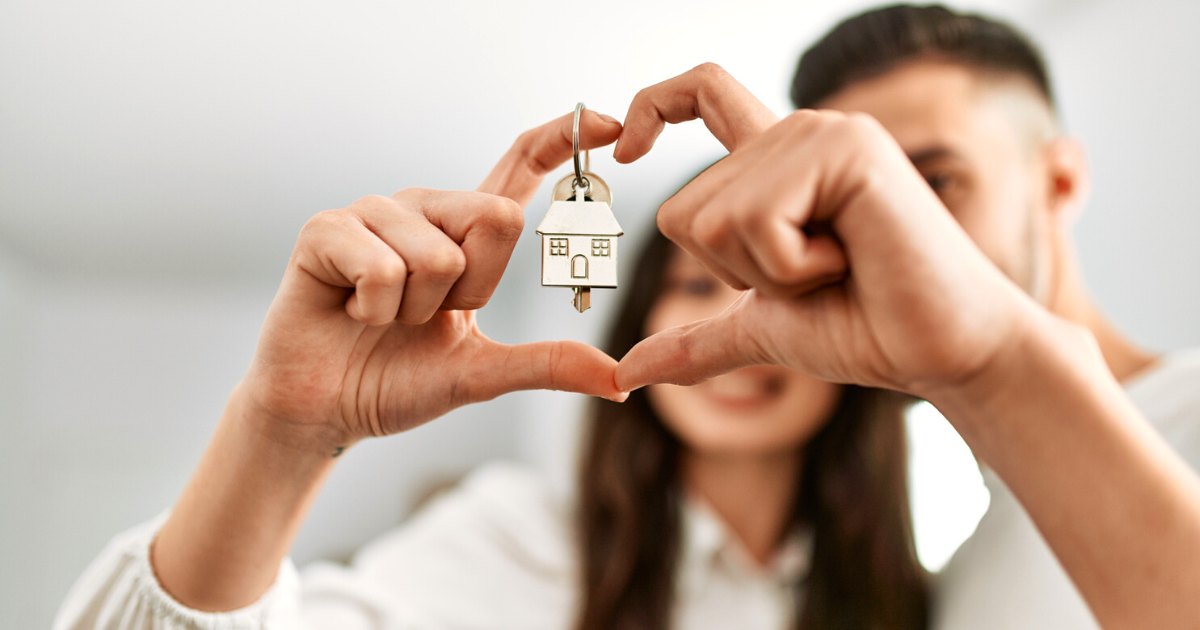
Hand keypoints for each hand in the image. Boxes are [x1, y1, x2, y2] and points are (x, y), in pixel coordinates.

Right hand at [241, 110, 626, 450]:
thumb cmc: (395, 380)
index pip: (519, 167)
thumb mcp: (480, 375)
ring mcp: (374, 213)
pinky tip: (350, 311)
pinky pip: (383, 267)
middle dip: (470, 291)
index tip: (611, 122)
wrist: (324, 410)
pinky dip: (373, 310)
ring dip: (414, 312)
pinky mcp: (327, 228)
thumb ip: (546, 366)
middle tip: (425, 316)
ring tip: (381, 316)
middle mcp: (424, 209)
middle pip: (496, 218)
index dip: (563, 141)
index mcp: (464, 233)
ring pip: (438, 256)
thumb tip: (620, 381)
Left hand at [613, 64, 1034, 398]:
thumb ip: (694, 340)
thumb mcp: (760, 329)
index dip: (652, 108)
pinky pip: (757, 221)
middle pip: (681, 209)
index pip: (701, 94)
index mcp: (777, 161)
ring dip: (769, 273)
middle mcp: (796, 133)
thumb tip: (626, 373)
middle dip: (735, 273)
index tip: (625, 151)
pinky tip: (850, 259)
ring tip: (837, 264)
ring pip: (712, 219)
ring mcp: (822, 135)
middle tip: (815, 273)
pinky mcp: (846, 151)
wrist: (940, 352)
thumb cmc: (865, 329)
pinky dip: (793, 267)